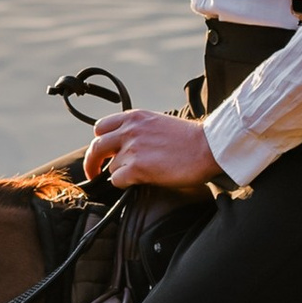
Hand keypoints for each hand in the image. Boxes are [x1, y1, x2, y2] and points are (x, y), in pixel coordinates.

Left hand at [82, 111, 219, 191]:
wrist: (209, 147)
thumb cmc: (190, 139)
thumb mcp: (158, 123)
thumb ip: (139, 130)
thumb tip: (126, 146)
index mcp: (134, 117)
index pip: (101, 128)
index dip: (101, 142)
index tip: (103, 153)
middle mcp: (129, 130)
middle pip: (96, 147)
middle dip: (93, 162)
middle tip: (94, 173)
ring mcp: (132, 148)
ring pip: (110, 168)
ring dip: (120, 174)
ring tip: (137, 176)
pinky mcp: (137, 167)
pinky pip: (116, 181)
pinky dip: (123, 185)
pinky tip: (137, 182)